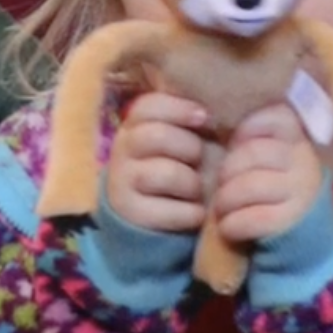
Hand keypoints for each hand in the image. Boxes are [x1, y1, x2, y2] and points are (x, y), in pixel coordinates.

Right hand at [104, 91, 210, 236]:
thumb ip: (191, 123)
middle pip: (158, 136)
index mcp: (133, 127)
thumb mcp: (181, 145)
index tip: (204, 117)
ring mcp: (121, 184)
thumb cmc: (178, 174)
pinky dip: (192, 213)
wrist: (153, 226)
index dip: (178, 108)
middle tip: (197, 161)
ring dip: (192, 183)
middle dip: (190, 148)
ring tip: (195, 191)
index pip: (147, 106)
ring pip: (168, 173)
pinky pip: (173, 210)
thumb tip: (212, 110)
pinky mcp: (131, 215)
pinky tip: (193, 213)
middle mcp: (120, 152)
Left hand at [211, 103, 323, 248]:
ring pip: (248, 186)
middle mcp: (305, 161)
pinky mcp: (292, 222)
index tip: (236, 147)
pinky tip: (229, 228)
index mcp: (298, 140)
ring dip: (224, 201)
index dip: (247, 129)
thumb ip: (253, 140)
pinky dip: (232, 225)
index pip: (276, 116)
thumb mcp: (268, 160)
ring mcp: (301, 191)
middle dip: (226, 171)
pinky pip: (252, 218)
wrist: (299, 240)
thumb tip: (217, 122)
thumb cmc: (271, 193)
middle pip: (252, 152)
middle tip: (221, 186)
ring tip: (221, 209)